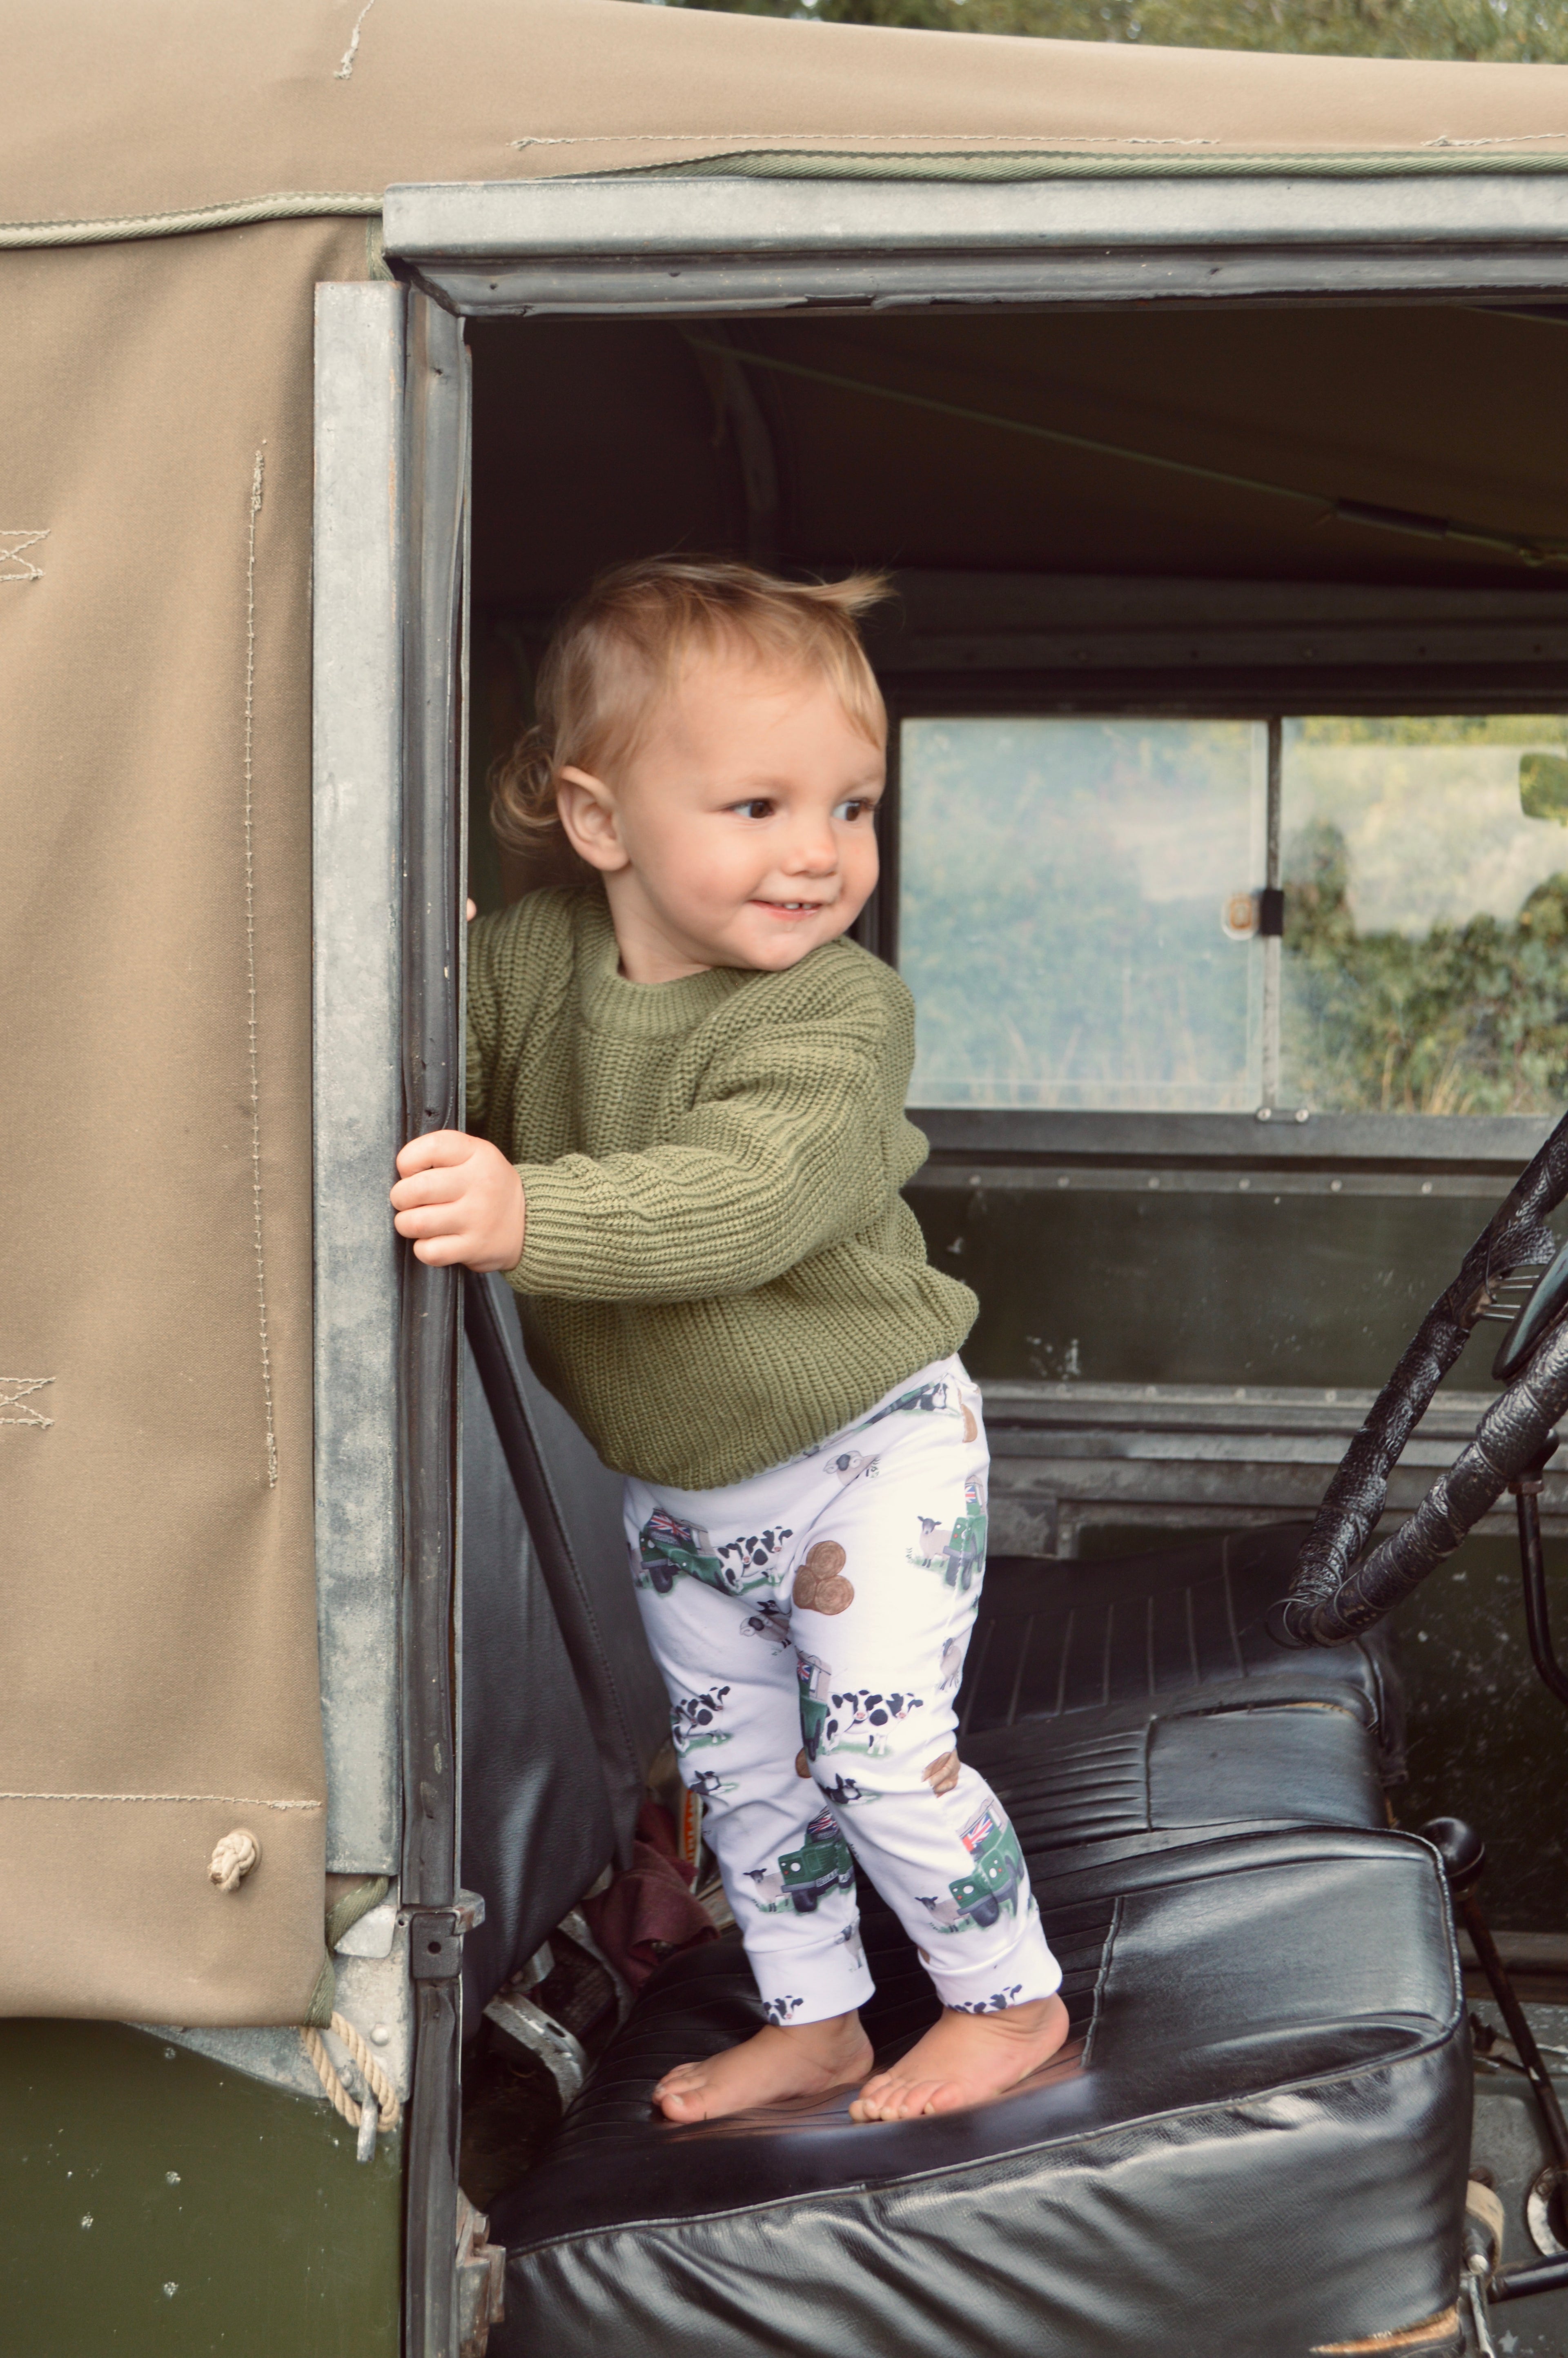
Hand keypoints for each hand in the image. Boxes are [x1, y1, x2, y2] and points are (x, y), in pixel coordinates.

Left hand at [391, 1131, 525, 1271]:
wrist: (528, 1222)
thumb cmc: (488, 1186)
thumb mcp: (475, 1155)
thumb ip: (440, 1153)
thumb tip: (399, 1174)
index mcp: (478, 1154)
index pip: (429, 1148)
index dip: (407, 1162)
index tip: (411, 1172)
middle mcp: (480, 1185)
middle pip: (415, 1190)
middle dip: (400, 1197)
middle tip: (407, 1201)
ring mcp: (478, 1219)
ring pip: (417, 1223)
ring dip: (406, 1224)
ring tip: (417, 1221)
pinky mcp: (474, 1248)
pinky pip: (429, 1252)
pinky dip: (422, 1249)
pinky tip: (432, 1240)